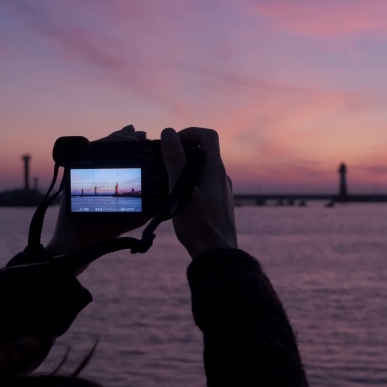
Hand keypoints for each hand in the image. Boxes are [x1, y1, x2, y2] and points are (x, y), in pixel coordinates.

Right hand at [46, 125, 150, 261]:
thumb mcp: (135, 216)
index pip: (124, 155)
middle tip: (141, 135)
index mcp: (112, 178)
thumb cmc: (107, 229)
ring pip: (103, 145)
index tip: (148, 140)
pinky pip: (89, 150)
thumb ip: (148, 206)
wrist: (81, 240)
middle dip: (128, 137)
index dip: (135, 146)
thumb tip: (166, 195)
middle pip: (114, 146)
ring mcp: (86, 169)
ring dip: (119, 137)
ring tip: (132, 137)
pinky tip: (116, 142)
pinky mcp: (74, 169)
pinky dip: (103, 144)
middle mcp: (98, 171)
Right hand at [161, 127, 237, 258]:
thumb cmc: (198, 223)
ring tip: (167, 183)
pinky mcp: (219, 204)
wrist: (217, 254)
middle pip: (204, 152)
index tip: (172, 144)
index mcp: (215, 169)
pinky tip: (178, 200)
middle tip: (164, 164)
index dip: (189, 133)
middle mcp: (222, 177)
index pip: (208, 135)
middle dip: (183, 152)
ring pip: (203, 170)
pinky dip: (191, 184)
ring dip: (185, 170)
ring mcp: (222, 191)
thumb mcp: (180, 189)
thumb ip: (175, 160)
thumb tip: (168, 132)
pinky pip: (204, 185)